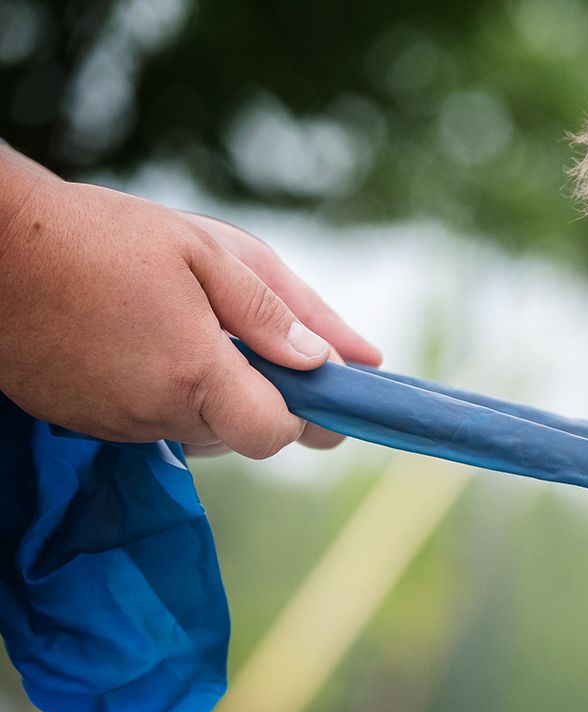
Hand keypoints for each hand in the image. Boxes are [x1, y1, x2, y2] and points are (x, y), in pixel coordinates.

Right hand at [0, 159, 380, 458]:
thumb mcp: (203, 252)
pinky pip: (148, 422)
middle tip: (243, 335)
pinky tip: (142, 342)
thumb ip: (274, 311)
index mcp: (194, 373)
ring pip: (196, 430)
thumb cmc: (97, 238)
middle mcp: (156, 412)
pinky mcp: (83, 422)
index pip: (274, 433)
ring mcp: (116, 423)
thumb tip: (340, 358)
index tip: (317, 385)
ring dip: (209, 393)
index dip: (304, 416)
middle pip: (240, 433)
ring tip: (183, 327)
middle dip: (259, 395)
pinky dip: (161, 393)